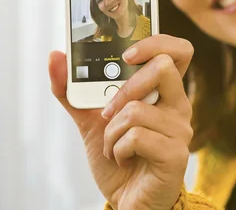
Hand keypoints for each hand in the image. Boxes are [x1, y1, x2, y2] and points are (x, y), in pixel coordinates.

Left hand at [48, 34, 193, 209]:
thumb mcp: (91, 120)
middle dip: (126, 87)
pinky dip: (118, 148)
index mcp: (164, 91)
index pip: (177, 51)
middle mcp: (178, 105)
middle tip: (108, 110)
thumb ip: (74, 90)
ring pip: (137, 108)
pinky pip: (136, 136)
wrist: (126, 200)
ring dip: (111, 131)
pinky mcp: (175, 154)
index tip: (126, 54)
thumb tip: (55, 56)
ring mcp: (180, 129)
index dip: (155, 42)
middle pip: (163, 67)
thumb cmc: (118, 157)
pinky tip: (122, 158)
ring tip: (114, 146)